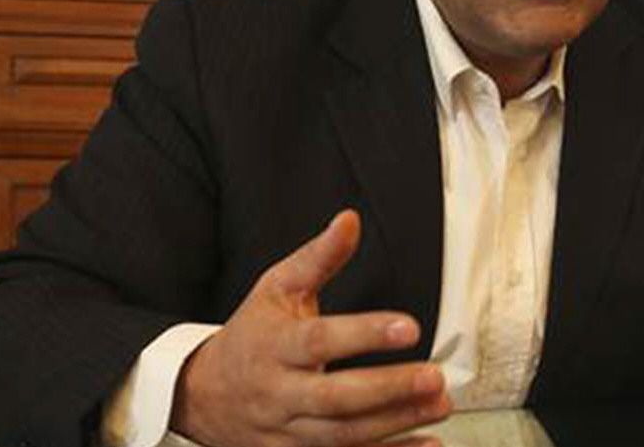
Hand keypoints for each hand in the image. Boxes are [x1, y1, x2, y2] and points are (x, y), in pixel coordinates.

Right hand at [171, 210, 450, 446]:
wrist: (202, 395)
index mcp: (276, 345)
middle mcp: (280, 393)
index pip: (320, 341)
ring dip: (396, 424)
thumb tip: (350, 219)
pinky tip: (427, 443)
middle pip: (335, 398)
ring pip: (344, 435)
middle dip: (388, 390)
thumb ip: (319, 257)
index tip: (408, 326)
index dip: (364, 334)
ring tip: (441, 404)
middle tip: (435, 377)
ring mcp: (288, 431)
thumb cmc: (252, 332)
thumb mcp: (277, 286)